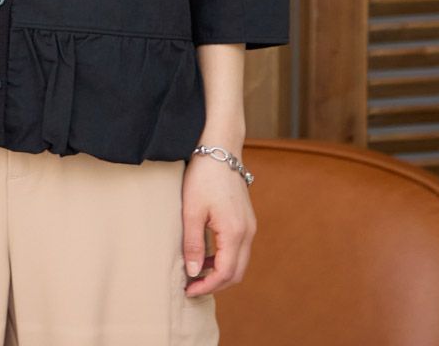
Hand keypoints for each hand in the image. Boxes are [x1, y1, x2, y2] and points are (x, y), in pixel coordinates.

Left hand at [180, 151, 255, 296]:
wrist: (220, 148)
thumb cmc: (203, 176)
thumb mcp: (192, 210)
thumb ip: (193, 243)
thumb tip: (194, 272)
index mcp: (235, 232)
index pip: (225, 273)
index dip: (207, 286)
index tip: (188, 290)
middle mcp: (248, 232)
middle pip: (236, 272)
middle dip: (215, 284)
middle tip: (192, 287)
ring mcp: (250, 225)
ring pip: (239, 261)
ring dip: (220, 272)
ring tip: (196, 272)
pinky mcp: (246, 219)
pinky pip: (239, 248)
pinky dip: (225, 258)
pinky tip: (206, 255)